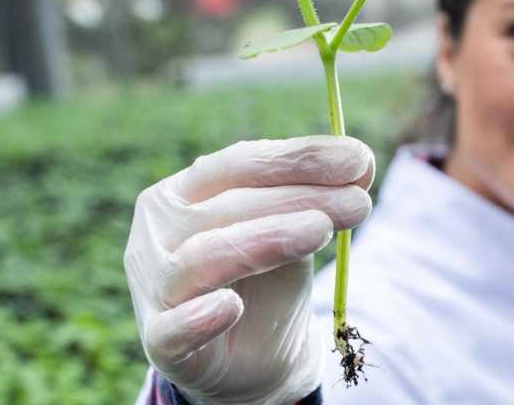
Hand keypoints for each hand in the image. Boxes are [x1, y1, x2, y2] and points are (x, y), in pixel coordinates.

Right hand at [124, 136, 373, 403]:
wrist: (253, 355)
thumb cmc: (266, 276)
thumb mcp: (294, 228)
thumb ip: (316, 196)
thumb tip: (360, 162)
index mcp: (185, 190)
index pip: (240, 163)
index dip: (299, 158)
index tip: (358, 159)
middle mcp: (160, 229)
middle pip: (227, 206)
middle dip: (298, 198)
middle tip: (359, 202)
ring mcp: (153, 284)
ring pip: (203, 256)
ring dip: (264, 240)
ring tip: (321, 231)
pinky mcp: (158, 340)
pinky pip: (172, 330)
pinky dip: (198, 318)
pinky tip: (230, 307)